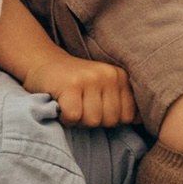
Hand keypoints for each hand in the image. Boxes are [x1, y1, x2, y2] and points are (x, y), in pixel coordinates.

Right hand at [13, 47, 133, 128]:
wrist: (43, 62)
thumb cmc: (75, 83)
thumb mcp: (104, 88)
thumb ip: (123, 103)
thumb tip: (139, 121)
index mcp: (120, 76)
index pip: (128, 117)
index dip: (109, 119)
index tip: (95, 105)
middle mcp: (108, 75)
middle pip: (110, 121)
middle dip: (93, 120)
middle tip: (80, 104)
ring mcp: (89, 78)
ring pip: (92, 121)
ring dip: (78, 120)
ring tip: (71, 103)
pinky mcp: (70, 85)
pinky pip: (73, 117)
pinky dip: (65, 118)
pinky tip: (61, 104)